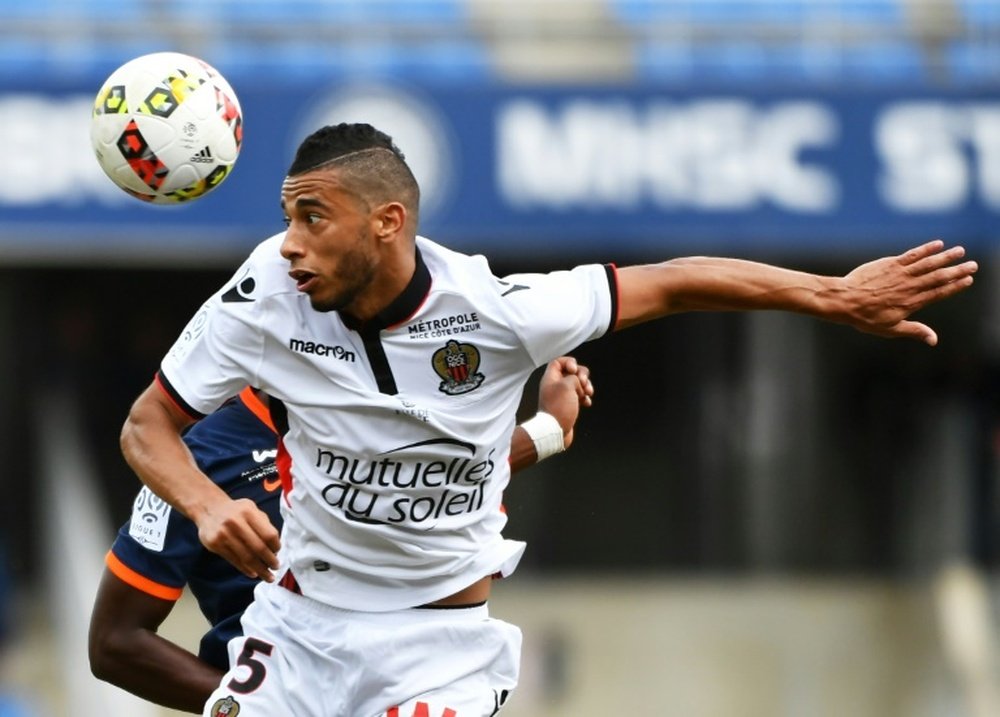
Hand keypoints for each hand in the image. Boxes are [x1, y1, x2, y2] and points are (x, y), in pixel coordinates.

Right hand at [195, 497, 280, 582]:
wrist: (208, 508)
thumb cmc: (236, 511)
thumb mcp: (251, 508)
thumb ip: (263, 524)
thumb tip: (274, 547)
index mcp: (249, 512)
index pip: (268, 534)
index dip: (276, 546)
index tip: (278, 552)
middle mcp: (236, 522)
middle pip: (258, 548)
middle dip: (270, 561)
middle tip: (276, 567)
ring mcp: (224, 534)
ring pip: (246, 557)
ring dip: (260, 569)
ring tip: (268, 576)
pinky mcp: (215, 544)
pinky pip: (234, 560)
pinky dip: (246, 569)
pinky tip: (253, 573)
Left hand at [538, 356, 594, 448]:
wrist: (555, 431)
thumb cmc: (559, 407)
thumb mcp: (567, 385)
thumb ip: (574, 377)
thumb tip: (577, 381)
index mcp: (551, 378)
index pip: (558, 362)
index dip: (569, 362)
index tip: (575, 370)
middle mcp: (555, 386)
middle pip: (571, 372)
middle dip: (582, 375)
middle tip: (583, 383)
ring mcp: (562, 396)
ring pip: (577, 385)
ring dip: (585, 387)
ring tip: (587, 393)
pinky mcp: (568, 406)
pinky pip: (579, 397)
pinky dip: (585, 398)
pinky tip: (586, 403)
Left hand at [839, 239, 976, 345]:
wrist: (844, 299)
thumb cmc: (865, 317)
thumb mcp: (890, 329)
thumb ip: (914, 331)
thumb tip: (934, 340)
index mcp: (911, 303)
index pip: (938, 293)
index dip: (955, 286)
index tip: (968, 280)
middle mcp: (909, 287)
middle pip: (938, 277)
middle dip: (957, 271)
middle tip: (973, 265)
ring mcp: (900, 273)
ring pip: (928, 263)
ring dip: (945, 257)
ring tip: (961, 251)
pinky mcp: (890, 263)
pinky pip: (911, 255)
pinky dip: (925, 249)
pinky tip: (938, 244)